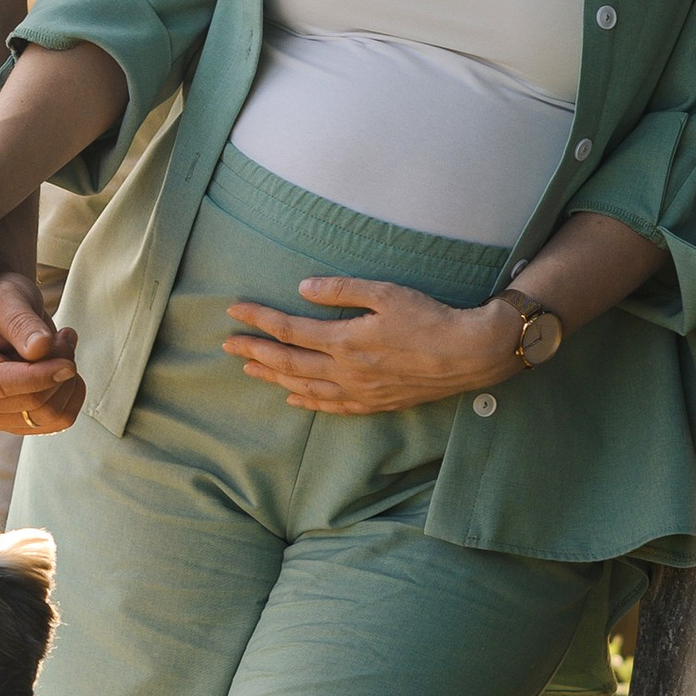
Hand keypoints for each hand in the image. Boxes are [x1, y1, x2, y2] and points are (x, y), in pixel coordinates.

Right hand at [0, 270, 85, 440]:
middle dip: (58, 370)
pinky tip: (65, 367)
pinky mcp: (16, 419)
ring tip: (64, 345)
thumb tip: (40, 349)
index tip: (69, 362)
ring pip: (49, 416)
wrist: (2, 310)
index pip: (1, 384)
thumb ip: (20, 322)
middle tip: (65, 337)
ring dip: (68, 381)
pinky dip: (72, 395)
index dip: (40, 376)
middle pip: (31, 403)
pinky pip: (57, 421)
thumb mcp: (6, 298)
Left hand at [222, 276, 518, 416]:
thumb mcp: (386, 293)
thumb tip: (302, 289)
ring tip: (249, 371)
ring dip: (273, 378)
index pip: (289, 330)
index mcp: (345, 340)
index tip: (233, 311)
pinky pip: (332, 406)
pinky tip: (293, 398)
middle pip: (288, 362)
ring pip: (304, 386)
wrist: (469, 354)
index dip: (258, 319)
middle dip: (254, 353)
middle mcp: (345, 370)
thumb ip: (342, 291)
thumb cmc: (430, 318)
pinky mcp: (375, 402)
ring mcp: (359, 390)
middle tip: (226, 346)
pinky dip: (307, 402)